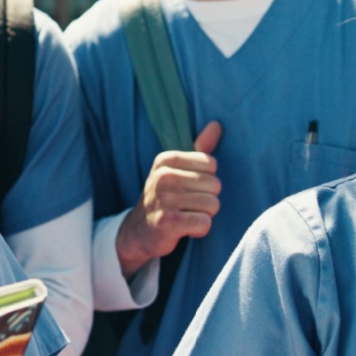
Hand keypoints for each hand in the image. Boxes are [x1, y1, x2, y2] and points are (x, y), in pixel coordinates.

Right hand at [116, 121, 222, 277]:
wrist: (138, 232)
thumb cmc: (165, 197)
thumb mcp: (177, 170)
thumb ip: (199, 148)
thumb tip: (217, 124)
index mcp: (166, 160)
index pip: (211, 164)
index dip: (207, 179)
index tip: (189, 188)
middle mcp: (163, 177)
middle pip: (215, 185)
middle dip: (208, 199)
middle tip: (188, 205)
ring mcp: (164, 199)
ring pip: (213, 205)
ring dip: (204, 215)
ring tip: (186, 216)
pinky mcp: (168, 222)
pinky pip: (205, 223)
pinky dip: (200, 230)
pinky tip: (185, 229)